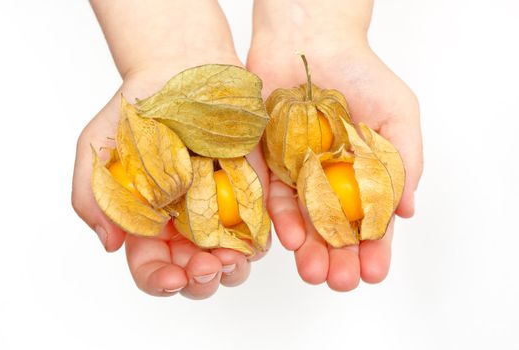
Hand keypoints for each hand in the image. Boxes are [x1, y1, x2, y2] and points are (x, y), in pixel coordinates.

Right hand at [72, 59, 270, 298]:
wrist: (179, 72)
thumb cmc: (134, 111)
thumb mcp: (96, 150)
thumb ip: (92, 199)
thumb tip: (110, 243)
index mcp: (150, 223)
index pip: (152, 267)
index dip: (160, 280)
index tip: (171, 276)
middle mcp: (186, 224)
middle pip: (195, 273)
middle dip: (201, 282)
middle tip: (205, 269)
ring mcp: (221, 210)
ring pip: (231, 260)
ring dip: (233, 270)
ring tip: (232, 260)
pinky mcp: (252, 192)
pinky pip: (261, 227)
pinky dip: (260, 242)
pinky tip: (255, 241)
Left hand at [247, 2, 422, 290]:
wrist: (310, 40)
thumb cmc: (360, 72)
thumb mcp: (397, 113)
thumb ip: (405, 161)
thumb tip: (408, 211)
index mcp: (362, 174)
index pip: (370, 221)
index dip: (374, 249)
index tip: (375, 271)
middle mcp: (327, 180)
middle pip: (332, 229)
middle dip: (338, 259)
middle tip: (340, 281)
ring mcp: (296, 174)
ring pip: (301, 221)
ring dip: (309, 250)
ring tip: (315, 272)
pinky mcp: (267, 162)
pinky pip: (270, 196)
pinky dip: (280, 218)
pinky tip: (291, 238)